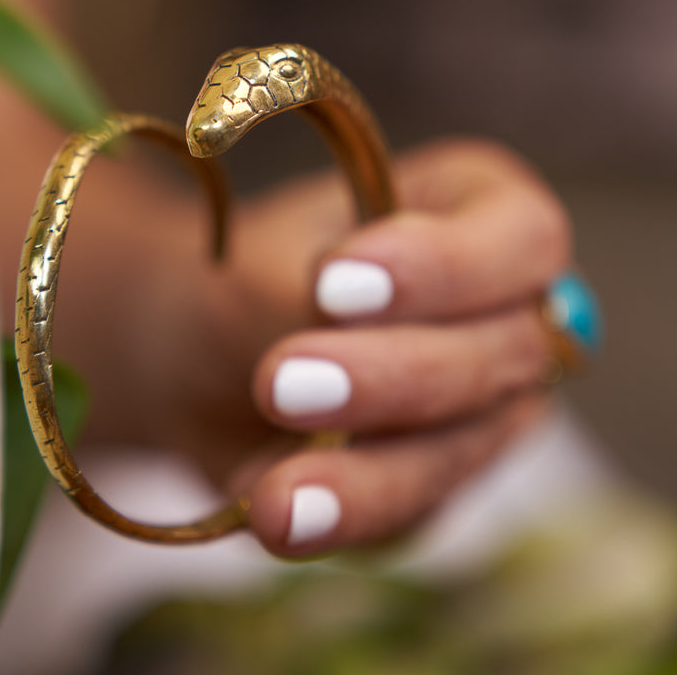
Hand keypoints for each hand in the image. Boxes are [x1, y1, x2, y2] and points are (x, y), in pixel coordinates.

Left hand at [126, 138, 570, 556]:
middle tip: (282, 382)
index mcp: (486, 212)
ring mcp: (485, 407)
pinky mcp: (441, 484)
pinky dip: (343, 516)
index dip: (446, 265)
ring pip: (461, 448)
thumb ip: (303, 288)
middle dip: (392, 374)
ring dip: (369, 473)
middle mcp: (508, 312)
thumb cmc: (254, 275)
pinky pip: (412, 512)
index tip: (333, 282)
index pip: (526, 236)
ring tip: (277, 495)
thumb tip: (329, 322)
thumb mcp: (268, 258)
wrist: (203, 355)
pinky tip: (277, 513)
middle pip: (505, 352)